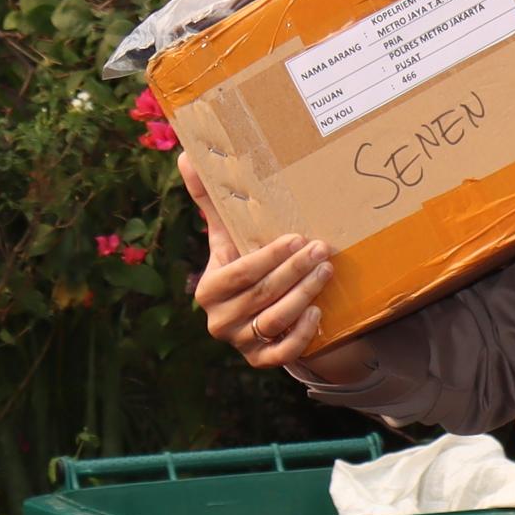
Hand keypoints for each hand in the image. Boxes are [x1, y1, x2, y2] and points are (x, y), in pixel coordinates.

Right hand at [182, 154, 358, 376]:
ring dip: (303, 295)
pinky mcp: (260, 361)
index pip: (240, 273)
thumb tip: (189, 153)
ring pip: (274, 322)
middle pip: (261, 295)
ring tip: (325, 270)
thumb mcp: (228, 235)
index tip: (296, 238)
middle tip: (322, 249)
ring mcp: (241, 343)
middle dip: (294, 271)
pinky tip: (317, 312)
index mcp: (209, 290)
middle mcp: (220, 321)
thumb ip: (211, 200)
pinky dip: (300, 335)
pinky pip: (281, 354)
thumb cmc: (243, 263)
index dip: (268, 257)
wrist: (260, 311)